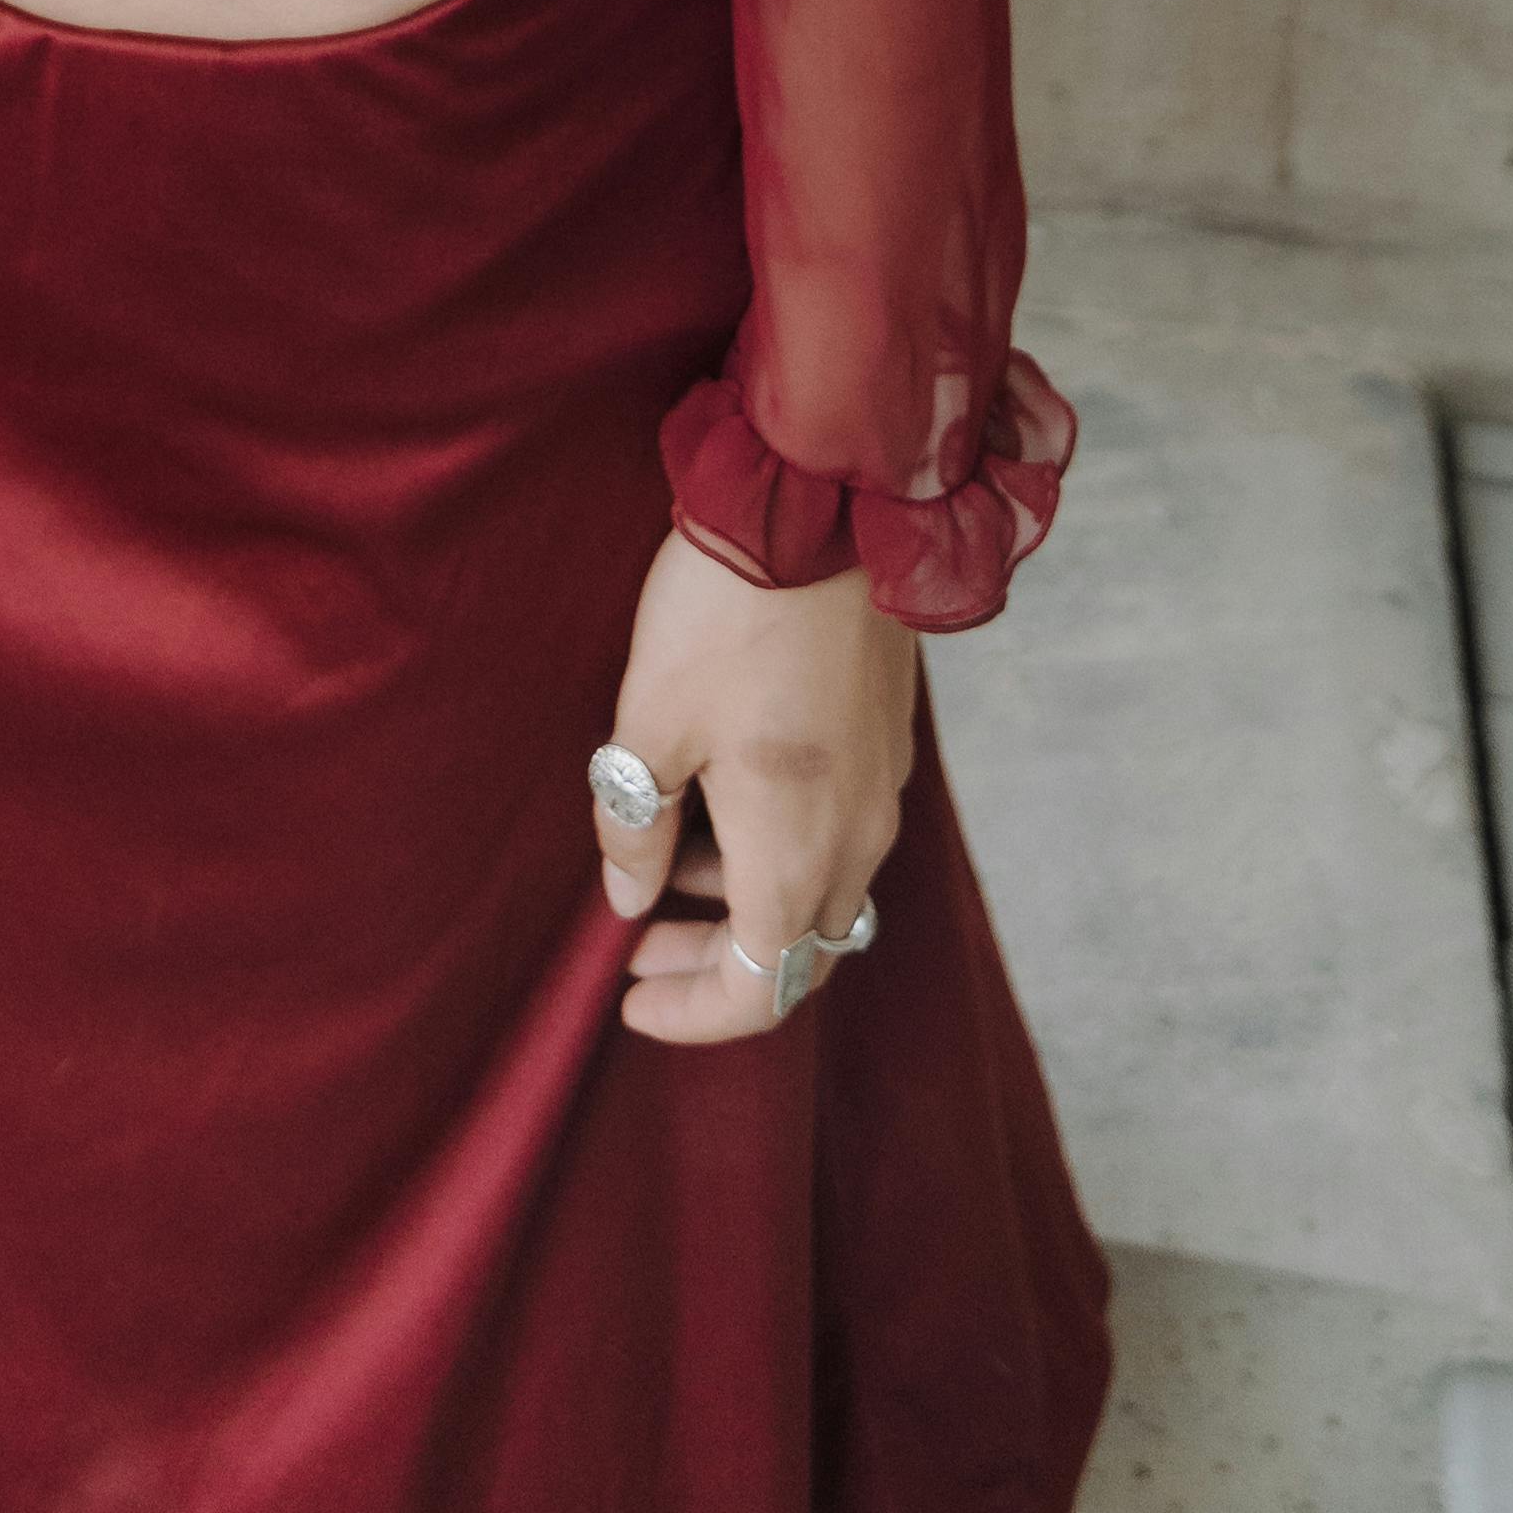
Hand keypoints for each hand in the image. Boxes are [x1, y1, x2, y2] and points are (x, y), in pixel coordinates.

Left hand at [594, 521, 920, 1046]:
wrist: (825, 499)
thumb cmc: (727, 614)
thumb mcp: (650, 722)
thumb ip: (634, 824)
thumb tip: (626, 896)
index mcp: (798, 854)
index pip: (759, 991)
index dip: (692, 1013)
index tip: (628, 997)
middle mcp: (859, 839)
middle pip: (796, 952)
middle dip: (714, 962)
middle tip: (636, 940)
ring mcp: (882, 788)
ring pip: (820, 891)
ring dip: (744, 898)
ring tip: (662, 852)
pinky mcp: (886, 740)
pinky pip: (839, 832)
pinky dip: (778, 845)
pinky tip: (718, 793)